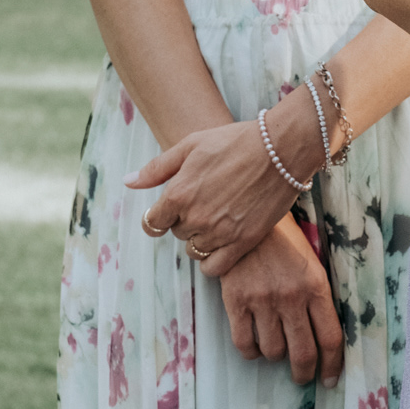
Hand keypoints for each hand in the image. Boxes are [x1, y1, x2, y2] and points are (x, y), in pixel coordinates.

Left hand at [128, 90, 327, 275]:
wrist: (281, 149)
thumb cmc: (235, 141)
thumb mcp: (190, 145)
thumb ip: (157, 168)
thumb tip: (128, 181)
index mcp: (178, 193)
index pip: (152, 222)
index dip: (158, 217)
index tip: (167, 213)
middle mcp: (195, 217)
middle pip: (176, 233)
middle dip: (185, 221)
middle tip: (205, 202)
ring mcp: (219, 232)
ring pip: (195, 250)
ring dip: (201, 238)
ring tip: (218, 218)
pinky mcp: (243, 242)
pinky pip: (214, 268)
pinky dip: (212, 261)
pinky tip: (221, 244)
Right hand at [218, 215, 344, 386]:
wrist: (244, 216)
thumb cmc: (283, 240)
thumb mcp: (311, 262)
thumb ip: (318, 296)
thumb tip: (323, 336)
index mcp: (316, 287)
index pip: (330, 338)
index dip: (331, 365)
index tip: (328, 379)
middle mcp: (291, 298)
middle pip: (303, 353)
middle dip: (304, 372)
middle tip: (302, 377)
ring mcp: (262, 301)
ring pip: (273, 351)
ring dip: (276, 357)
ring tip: (276, 348)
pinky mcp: (235, 301)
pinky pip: (244, 344)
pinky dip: (251, 352)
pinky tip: (255, 346)